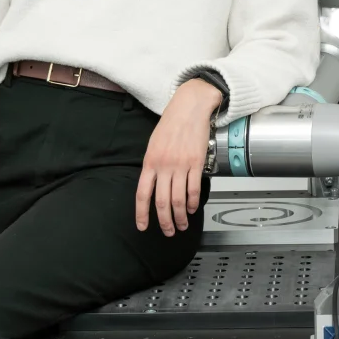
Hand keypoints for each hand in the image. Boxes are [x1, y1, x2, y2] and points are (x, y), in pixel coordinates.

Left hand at [136, 80, 221, 236]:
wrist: (189, 107)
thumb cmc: (171, 123)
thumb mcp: (153, 144)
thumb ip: (152, 165)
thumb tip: (152, 185)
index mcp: (149, 161)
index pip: (142, 193)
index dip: (142, 213)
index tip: (143, 226)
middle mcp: (163, 165)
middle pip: (162, 201)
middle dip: (164, 221)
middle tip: (168, 231)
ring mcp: (180, 165)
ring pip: (178, 199)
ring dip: (180, 216)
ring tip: (182, 224)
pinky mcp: (196, 163)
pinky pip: (194, 188)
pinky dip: (193, 202)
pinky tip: (191, 208)